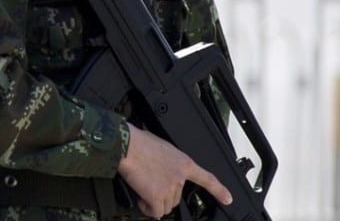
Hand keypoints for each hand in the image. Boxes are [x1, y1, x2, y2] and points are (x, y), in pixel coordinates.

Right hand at [118, 124, 232, 217]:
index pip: (207, 179)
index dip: (219, 190)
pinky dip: (147, 208)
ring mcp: (170, 188)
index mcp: (183, 163)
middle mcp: (180, 177)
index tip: (227, 199)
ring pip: (165, 206)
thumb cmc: (138, 142)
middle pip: (176, 198)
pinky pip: (155, 211)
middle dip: (162, 195)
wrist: (127, 145)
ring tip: (142, 188)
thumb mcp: (162, 147)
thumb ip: (168, 162)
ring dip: (154, 202)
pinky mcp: (157, 196)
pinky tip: (141, 199)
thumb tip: (160, 170)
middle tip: (149, 184)